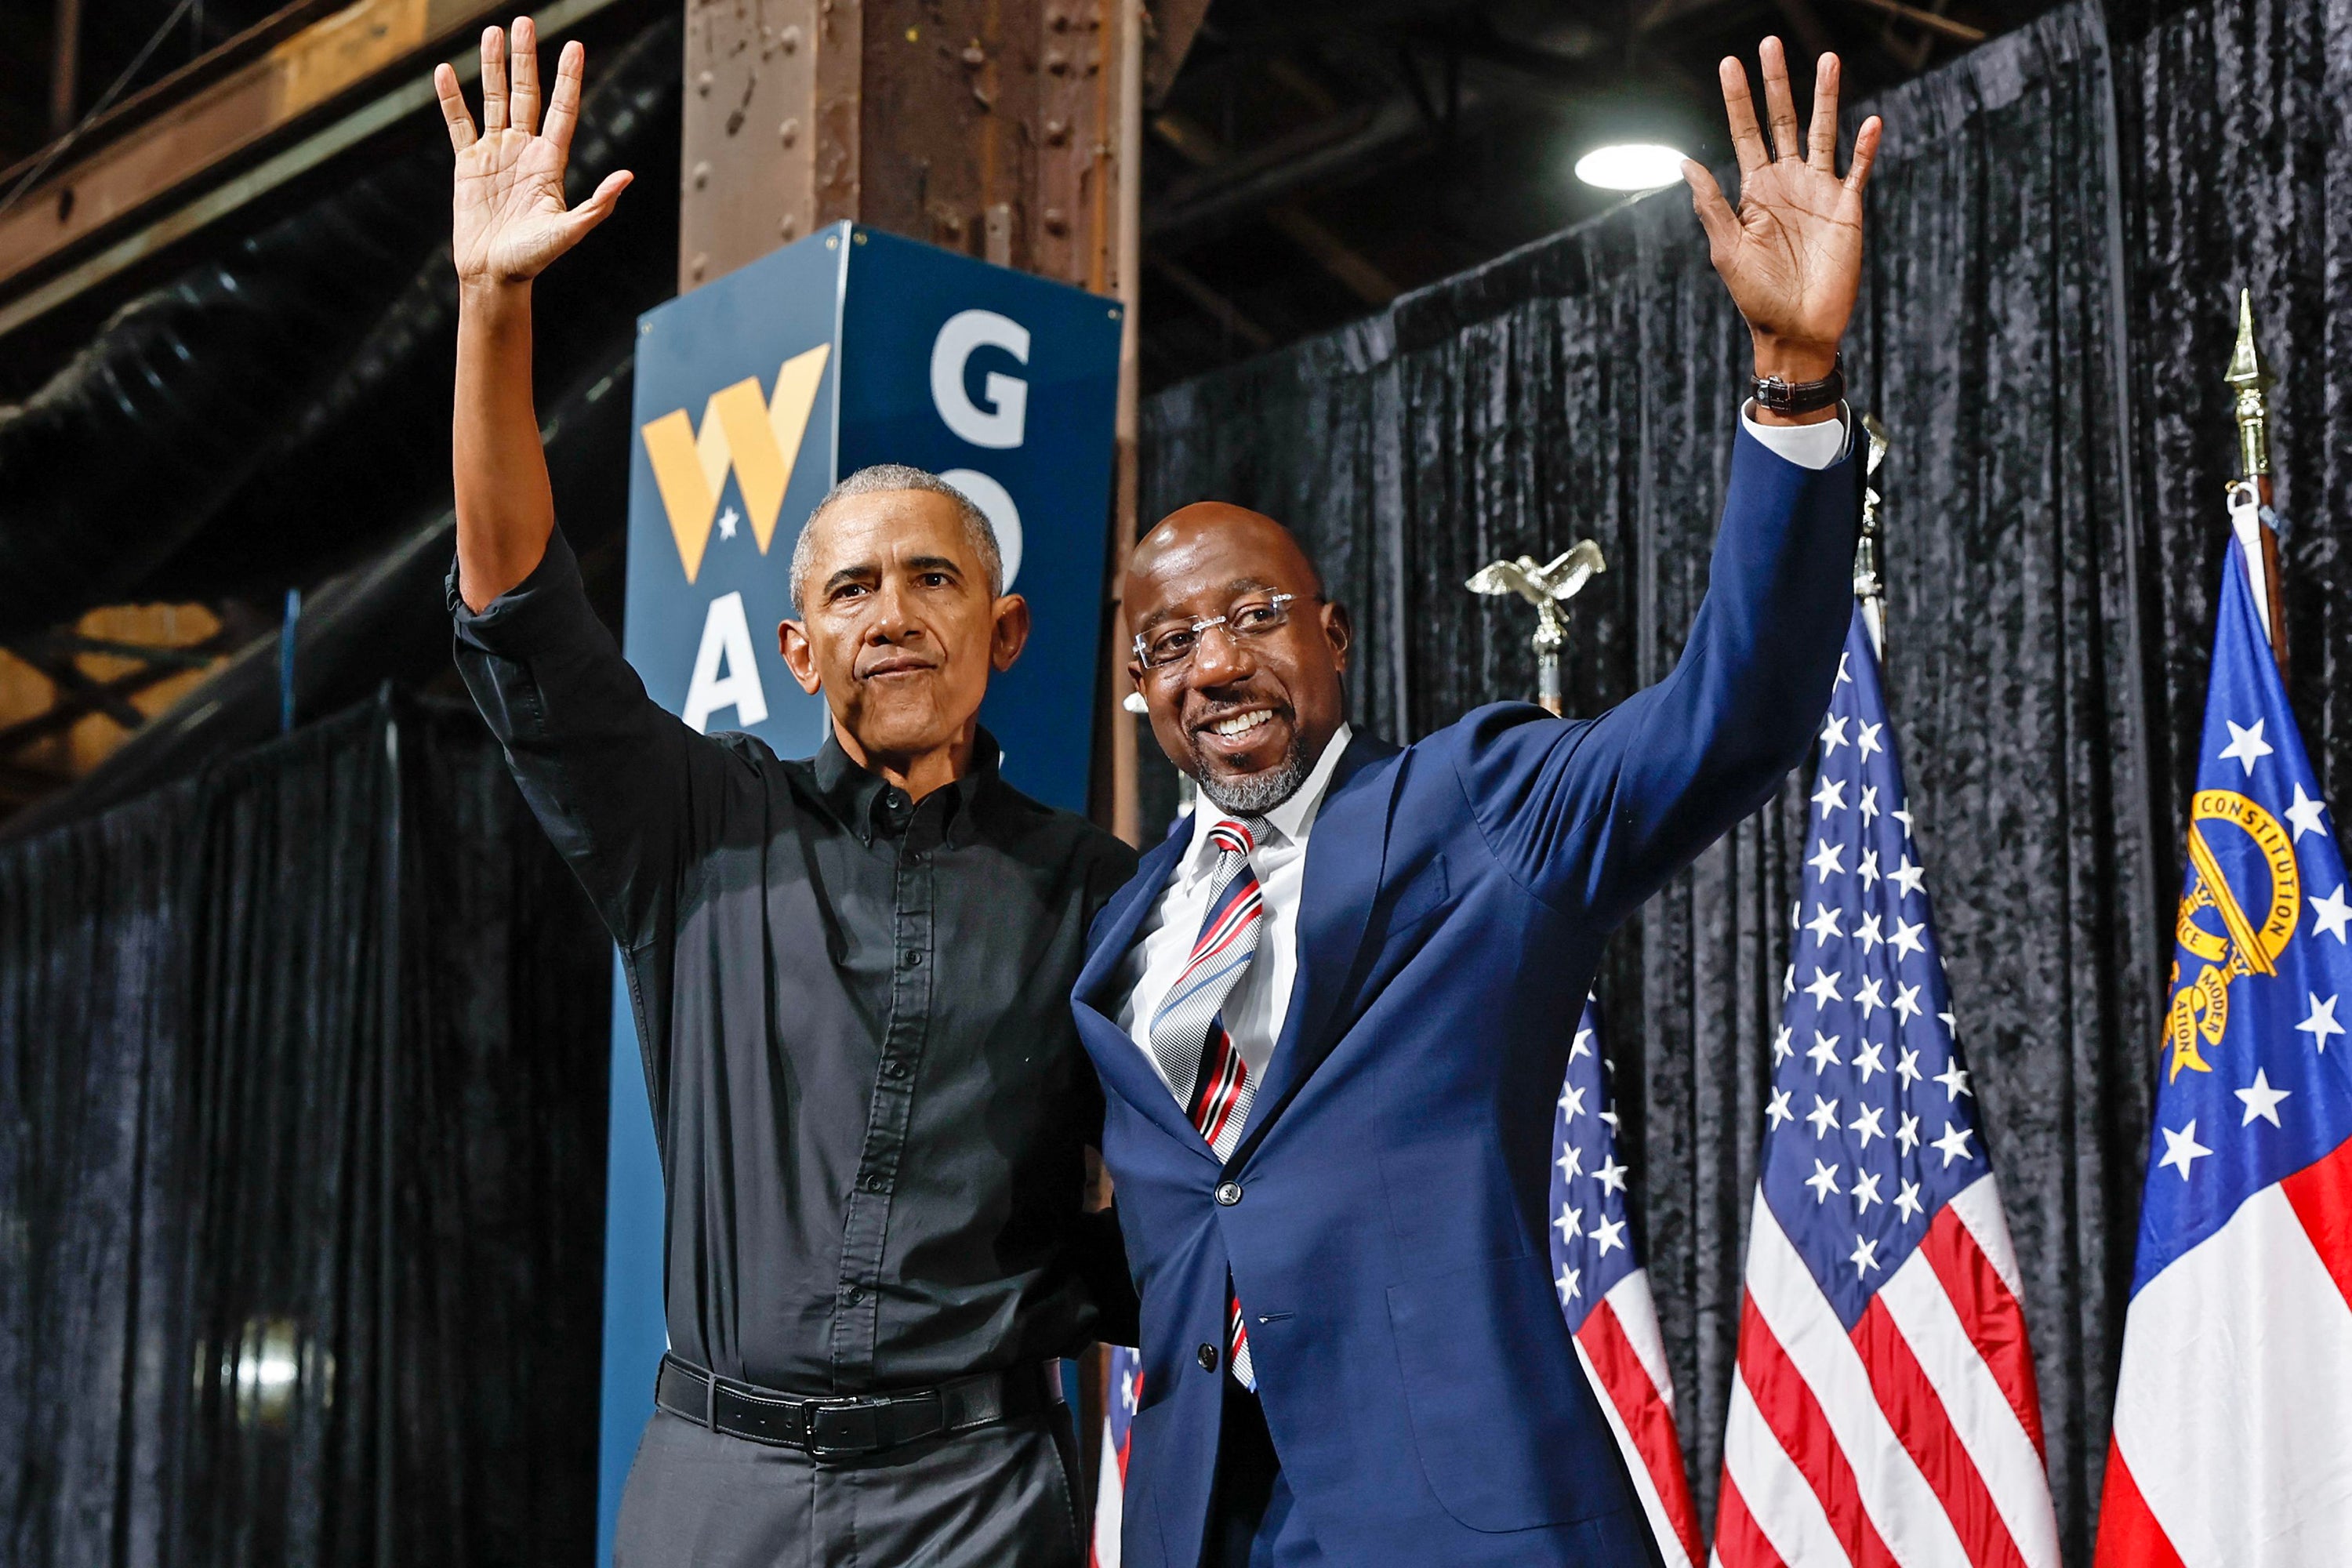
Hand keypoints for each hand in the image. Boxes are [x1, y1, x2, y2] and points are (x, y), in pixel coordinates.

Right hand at [436, 20, 631, 287]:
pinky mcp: (468, 164)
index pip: (562, 109)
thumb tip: (627, 176)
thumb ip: (598, 205)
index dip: (567, 79)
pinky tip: (445, 71)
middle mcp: (525, 151)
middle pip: (527, 94)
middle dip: (526, 58)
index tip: (575, 46)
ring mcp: (496, 154)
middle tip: (523, 21)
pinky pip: (458, 124)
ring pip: (494, 100)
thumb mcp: (569, 232)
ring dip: (492, 67)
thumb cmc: (534, 259)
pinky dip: (451, 98)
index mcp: (551, 162)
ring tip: (491, 32)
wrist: (495, 275)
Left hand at [1683, 40, 1880, 384]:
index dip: (1738, 99)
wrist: (1795, 331)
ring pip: (1823, 132)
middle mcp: (1787, 183)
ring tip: (1828, 59)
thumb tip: (1685, 162)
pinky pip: (1858, 170)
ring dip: (1826, 97)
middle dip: (1778, 83)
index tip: (1730, 62)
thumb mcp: (1727, 249)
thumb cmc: (1756, 297)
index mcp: (1754, 190)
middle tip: (1771, 43)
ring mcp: (1819, 192)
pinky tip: (1871, 121)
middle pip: (1783, 120)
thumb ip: (1712, 204)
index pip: (1745, 132)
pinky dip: (1866, 147)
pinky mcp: (1847, 209)